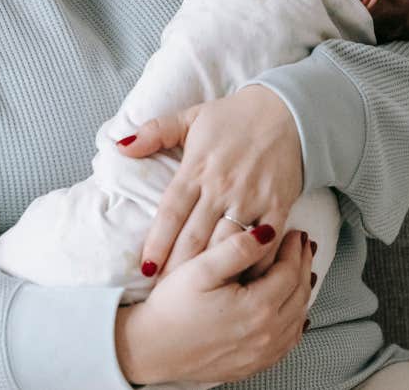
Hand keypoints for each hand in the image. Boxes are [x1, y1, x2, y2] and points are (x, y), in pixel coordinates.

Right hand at [115, 227, 312, 384]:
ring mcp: (262, 353)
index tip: (296, 231)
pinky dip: (297, 320)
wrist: (152, 348)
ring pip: (298, 318)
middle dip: (304, 265)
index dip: (295, 249)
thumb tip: (268, 232)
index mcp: (257, 307)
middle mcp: (267, 334)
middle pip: (299, 294)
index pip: (290, 272)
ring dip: (304, 291)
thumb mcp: (201, 268)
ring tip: (303, 270)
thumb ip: (237, 248)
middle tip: (304, 245)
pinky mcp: (254, 364)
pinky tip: (294, 310)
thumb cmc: (173, 305)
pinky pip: (288, 341)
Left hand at [116, 85, 302, 277]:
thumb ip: (155, 132)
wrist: (287, 112)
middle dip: (178, 268)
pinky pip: (264, 244)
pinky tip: (243, 284)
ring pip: (226, 244)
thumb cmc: (233, 117)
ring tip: (198, 297)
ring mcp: (251, 198)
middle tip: (165, 294)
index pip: (171, 212)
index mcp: (196, 168)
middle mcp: (221, 186)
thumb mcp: (191, 117)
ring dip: (213, 272)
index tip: (145, 268)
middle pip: (195, 236)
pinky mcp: (278, 206)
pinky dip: (254, 265)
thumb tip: (121, 146)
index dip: (157, 242)